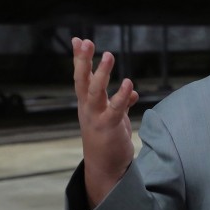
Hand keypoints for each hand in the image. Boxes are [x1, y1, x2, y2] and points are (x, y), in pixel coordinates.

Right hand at [72, 37, 139, 207]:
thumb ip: (121, 104)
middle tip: (85, 42)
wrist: (106, 170)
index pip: (81, 77)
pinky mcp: (109, 128)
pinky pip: (115, 109)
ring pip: (95, 92)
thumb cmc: (108, 142)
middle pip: (82, 81)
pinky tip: (128, 83)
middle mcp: (88, 109)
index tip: (78, 40)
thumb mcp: (114, 119)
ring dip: (101, 73)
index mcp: (87, 105)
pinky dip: (121, 96)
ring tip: (108, 55)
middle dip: (83, 61)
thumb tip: (132, 92)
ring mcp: (96, 118)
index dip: (80, 59)